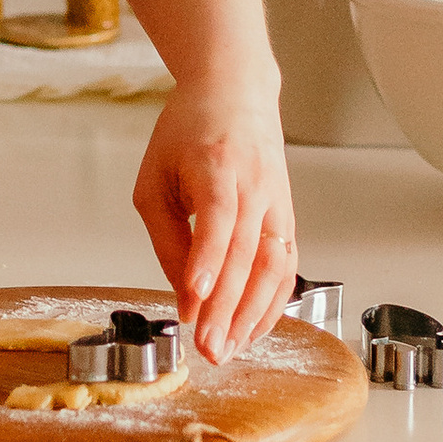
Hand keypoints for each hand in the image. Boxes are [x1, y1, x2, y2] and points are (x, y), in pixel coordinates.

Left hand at [133, 90, 296, 361]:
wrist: (236, 92)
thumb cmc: (189, 131)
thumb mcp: (155, 179)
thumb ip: (168, 240)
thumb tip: (184, 295)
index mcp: (217, 166)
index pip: (217, 219)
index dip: (207, 261)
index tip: (194, 298)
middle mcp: (255, 185)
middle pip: (246, 254)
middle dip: (227, 307)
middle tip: (208, 347)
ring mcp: (277, 202)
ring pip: (274, 267)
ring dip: (253, 314)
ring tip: (229, 348)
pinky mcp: (287, 216)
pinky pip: (286, 266)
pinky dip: (273, 302)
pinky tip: (254, 328)